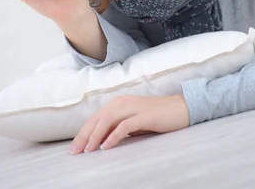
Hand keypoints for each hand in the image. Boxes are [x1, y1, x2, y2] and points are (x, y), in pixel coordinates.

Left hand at [69, 94, 189, 154]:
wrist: (180, 109)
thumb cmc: (156, 117)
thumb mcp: (133, 122)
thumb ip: (117, 127)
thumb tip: (100, 141)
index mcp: (118, 103)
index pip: (95, 118)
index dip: (83, 132)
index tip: (74, 148)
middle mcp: (123, 102)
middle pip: (98, 118)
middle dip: (84, 135)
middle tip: (75, 152)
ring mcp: (133, 108)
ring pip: (108, 120)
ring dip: (95, 136)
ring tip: (87, 150)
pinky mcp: (144, 116)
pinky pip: (124, 126)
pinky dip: (113, 136)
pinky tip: (106, 146)